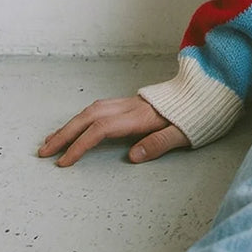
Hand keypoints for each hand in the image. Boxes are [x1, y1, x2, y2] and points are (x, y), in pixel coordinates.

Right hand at [39, 95, 189, 166]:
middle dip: (65, 133)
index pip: (102, 128)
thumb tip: (132, 156)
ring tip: (52, 141)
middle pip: (90, 116)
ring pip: (93, 109)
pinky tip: (76, 126)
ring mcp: (130, 102)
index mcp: (141, 116)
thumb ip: (159, 143)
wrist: (207, 89)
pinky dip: (83, 118)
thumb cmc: (197, 115)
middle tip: (43, 152)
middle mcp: (131, 106)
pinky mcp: (132, 102)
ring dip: (70, 125)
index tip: (64, 162)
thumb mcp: (184, 133)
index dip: (81, 144)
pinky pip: (100, 107)